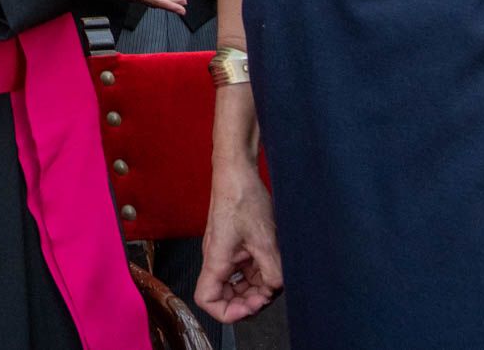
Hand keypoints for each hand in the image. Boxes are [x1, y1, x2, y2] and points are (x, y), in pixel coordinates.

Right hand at [196, 154, 282, 321]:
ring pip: (236, 283)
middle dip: (247, 301)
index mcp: (216, 260)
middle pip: (224, 295)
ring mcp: (226, 252)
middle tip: (268, 296)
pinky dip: (258, 273)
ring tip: (274, 281)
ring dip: (255, 288)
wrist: (237, 172)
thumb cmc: (241, 198)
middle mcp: (217, 259)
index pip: (207, 299)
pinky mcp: (235, 245)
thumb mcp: (264, 240)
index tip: (250, 308)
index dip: (227, 312)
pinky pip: (243, 269)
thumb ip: (271, 271)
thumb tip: (275, 288)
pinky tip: (272, 268)